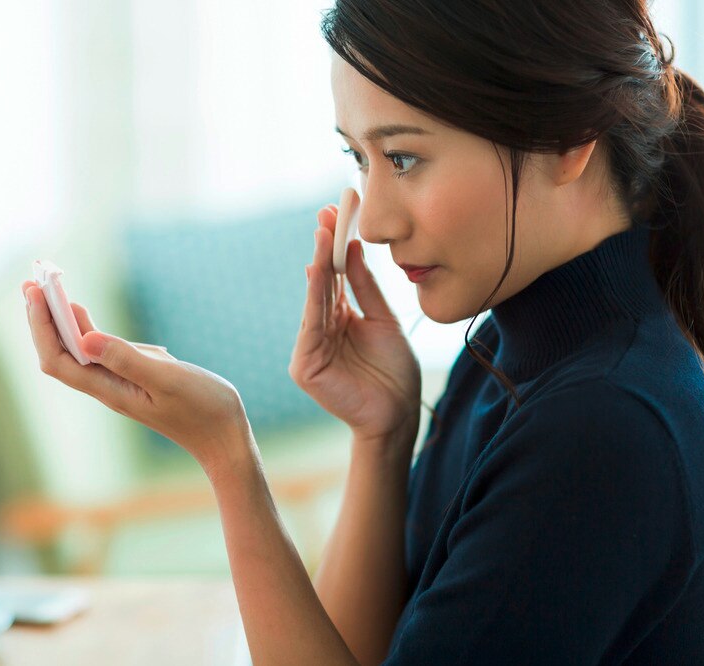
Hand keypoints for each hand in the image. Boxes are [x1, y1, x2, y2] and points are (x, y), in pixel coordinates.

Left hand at [22, 281, 251, 469]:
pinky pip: (101, 353)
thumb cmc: (202, 409)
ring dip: (61, 322)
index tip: (35, 293)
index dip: (42, 327)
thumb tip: (86, 338)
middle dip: (43, 319)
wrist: (223, 436)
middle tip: (31, 282)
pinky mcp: (136, 379)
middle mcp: (109, 388)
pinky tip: (83, 315)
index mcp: (111, 390)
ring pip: (78, 352)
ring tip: (47, 291)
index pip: (59, 359)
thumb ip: (127, 359)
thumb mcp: (167, 378)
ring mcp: (121, 384)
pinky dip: (87, 330)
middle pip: (61, 354)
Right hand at [289, 206, 421, 451]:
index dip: (336, 246)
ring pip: (314, 298)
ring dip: (319, 264)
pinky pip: (311, 323)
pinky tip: (319, 269)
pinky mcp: (305, 365)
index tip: (339, 213)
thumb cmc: (395, 374)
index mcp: (341, 319)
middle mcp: (322, 329)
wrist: (399, 415)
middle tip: (328, 213)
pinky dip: (314, 295)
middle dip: (325, 247)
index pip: (336, 276)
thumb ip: (367, 289)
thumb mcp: (385, 321)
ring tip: (324, 233)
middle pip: (322, 281)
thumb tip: (354, 249)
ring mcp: (311, 346)